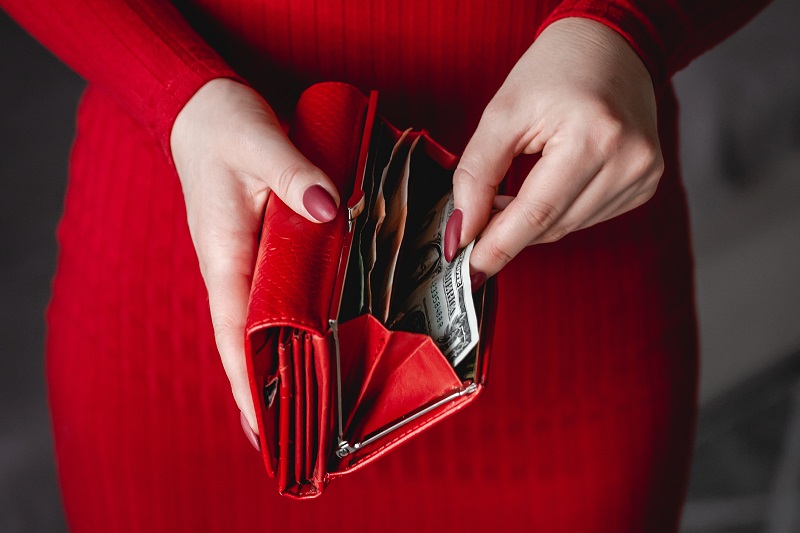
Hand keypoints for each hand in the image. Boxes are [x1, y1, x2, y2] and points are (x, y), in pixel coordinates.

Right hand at [171, 78, 338, 444]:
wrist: (203, 109)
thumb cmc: (222, 127)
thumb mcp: (259, 143)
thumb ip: (294, 175)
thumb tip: (327, 208)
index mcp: (224, 252)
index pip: (233, 330)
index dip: (246, 379)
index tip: (262, 424)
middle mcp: (232, 265)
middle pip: (246, 340)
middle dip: (265, 389)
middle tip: (295, 436)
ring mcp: (245, 259)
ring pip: (261, 322)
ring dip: (278, 364)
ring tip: (305, 409)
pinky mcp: (259, 247)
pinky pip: (274, 296)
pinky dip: (288, 326)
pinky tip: (308, 345)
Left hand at [447, 18, 663, 282]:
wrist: (610, 45)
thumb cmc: (554, 70)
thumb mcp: (502, 113)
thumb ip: (477, 174)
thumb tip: (462, 230)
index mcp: (593, 135)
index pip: (536, 212)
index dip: (499, 245)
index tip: (469, 269)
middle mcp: (628, 159)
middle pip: (552, 225)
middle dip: (509, 232)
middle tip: (476, 223)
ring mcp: (643, 174)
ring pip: (569, 227)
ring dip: (533, 221)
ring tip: (512, 191)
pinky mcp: (646, 183)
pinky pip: (588, 217)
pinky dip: (559, 211)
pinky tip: (549, 184)